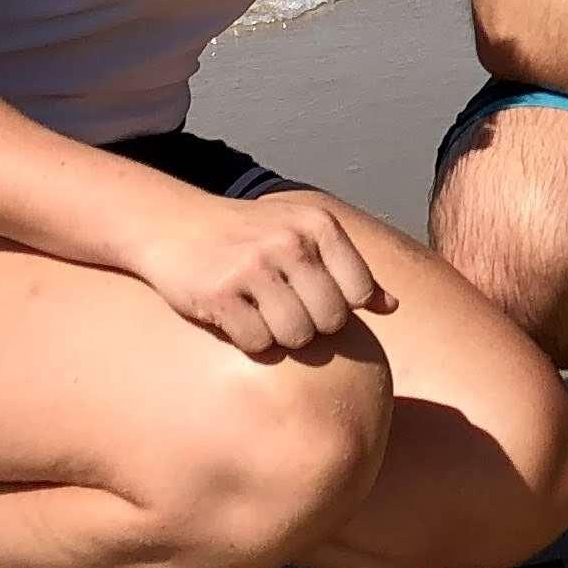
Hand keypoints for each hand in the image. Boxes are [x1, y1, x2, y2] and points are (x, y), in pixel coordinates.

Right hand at [138, 188, 394, 357]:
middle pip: (331, 321)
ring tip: (260, 313)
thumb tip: (393, 307)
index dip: (339, 307)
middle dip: (311, 326)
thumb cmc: (249, 235)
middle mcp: (289, 241)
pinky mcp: (219, 294)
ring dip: (280, 336)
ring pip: (297, 336)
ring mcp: (253, 267)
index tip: (313, 298)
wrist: (173, 223)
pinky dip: (249, 341)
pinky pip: (258, 344)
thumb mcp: (302, 235)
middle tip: (282, 309)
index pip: (358, 293)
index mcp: (318, 225)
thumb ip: (350, 269)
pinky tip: (234, 317)